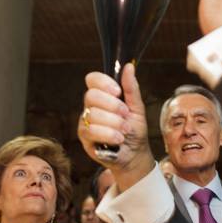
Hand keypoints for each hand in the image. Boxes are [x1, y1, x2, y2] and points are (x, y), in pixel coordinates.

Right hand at [77, 63, 153, 189]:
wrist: (135, 154)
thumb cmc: (135, 131)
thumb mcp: (137, 108)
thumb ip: (131, 89)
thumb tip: (129, 67)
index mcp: (103, 96)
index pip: (92, 79)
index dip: (104, 82)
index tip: (118, 92)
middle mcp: (91, 106)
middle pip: (91, 95)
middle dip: (112, 105)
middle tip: (125, 114)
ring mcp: (85, 122)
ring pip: (92, 114)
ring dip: (113, 122)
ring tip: (125, 130)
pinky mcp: (84, 138)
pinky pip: (90, 131)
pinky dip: (107, 134)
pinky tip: (118, 139)